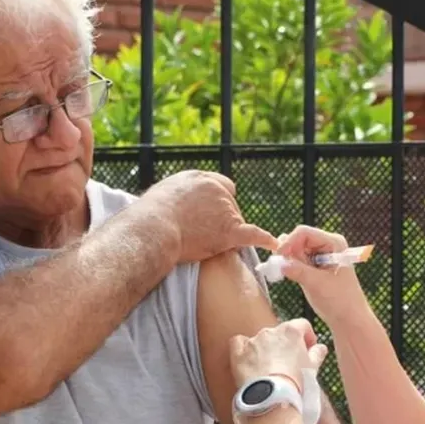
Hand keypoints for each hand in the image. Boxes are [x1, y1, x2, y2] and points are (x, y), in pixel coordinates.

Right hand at [143, 170, 277, 262]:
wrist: (154, 228)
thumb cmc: (151, 214)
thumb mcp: (164, 191)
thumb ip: (181, 193)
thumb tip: (181, 202)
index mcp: (202, 178)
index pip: (224, 186)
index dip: (218, 202)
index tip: (210, 213)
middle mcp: (218, 191)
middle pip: (231, 206)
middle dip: (222, 219)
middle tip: (200, 233)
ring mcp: (226, 210)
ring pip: (236, 222)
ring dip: (227, 232)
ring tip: (202, 242)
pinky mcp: (229, 231)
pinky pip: (253, 234)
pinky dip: (264, 239)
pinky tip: (273, 245)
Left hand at [229, 319, 328, 392]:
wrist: (274, 398)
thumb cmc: (296, 383)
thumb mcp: (313, 368)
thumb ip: (317, 354)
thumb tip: (320, 348)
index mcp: (292, 331)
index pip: (302, 325)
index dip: (306, 336)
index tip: (308, 348)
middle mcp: (271, 331)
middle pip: (280, 333)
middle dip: (285, 345)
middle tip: (289, 364)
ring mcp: (253, 341)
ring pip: (261, 339)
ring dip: (266, 349)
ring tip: (270, 369)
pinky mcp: (239, 353)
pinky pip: (238, 343)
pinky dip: (243, 348)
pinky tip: (248, 359)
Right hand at [276, 225, 370, 328]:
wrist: (350, 319)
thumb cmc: (340, 301)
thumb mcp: (316, 284)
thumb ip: (297, 270)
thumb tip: (278, 262)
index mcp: (334, 243)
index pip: (304, 232)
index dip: (288, 242)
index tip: (278, 257)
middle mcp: (329, 244)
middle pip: (299, 238)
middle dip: (289, 252)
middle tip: (282, 268)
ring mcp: (323, 254)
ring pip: (297, 249)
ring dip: (291, 260)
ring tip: (296, 277)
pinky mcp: (317, 264)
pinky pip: (299, 259)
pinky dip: (293, 266)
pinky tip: (297, 278)